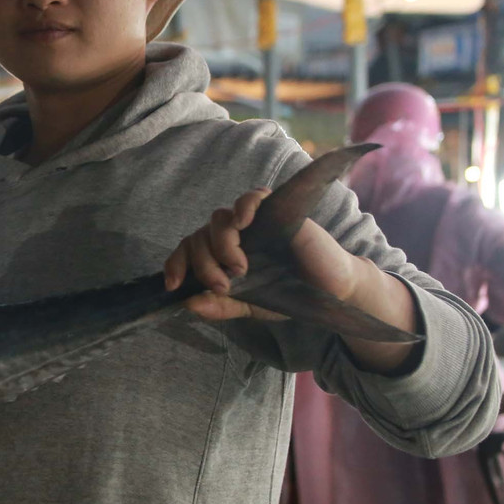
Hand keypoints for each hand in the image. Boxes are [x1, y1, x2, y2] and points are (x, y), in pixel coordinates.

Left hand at [163, 187, 361, 321]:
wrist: (328, 291)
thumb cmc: (287, 293)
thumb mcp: (248, 305)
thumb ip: (219, 306)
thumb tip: (188, 304)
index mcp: (220, 255)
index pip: (187, 249)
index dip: (175, 264)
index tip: (174, 286)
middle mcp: (233, 236)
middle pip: (199, 236)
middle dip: (202, 263)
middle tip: (222, 285)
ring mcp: (253, 222)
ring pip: (219, 219)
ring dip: (221, 244)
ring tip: (239, 268)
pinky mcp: (276, 211)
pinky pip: (251, 198)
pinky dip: (242, 207)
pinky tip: (243, 223)